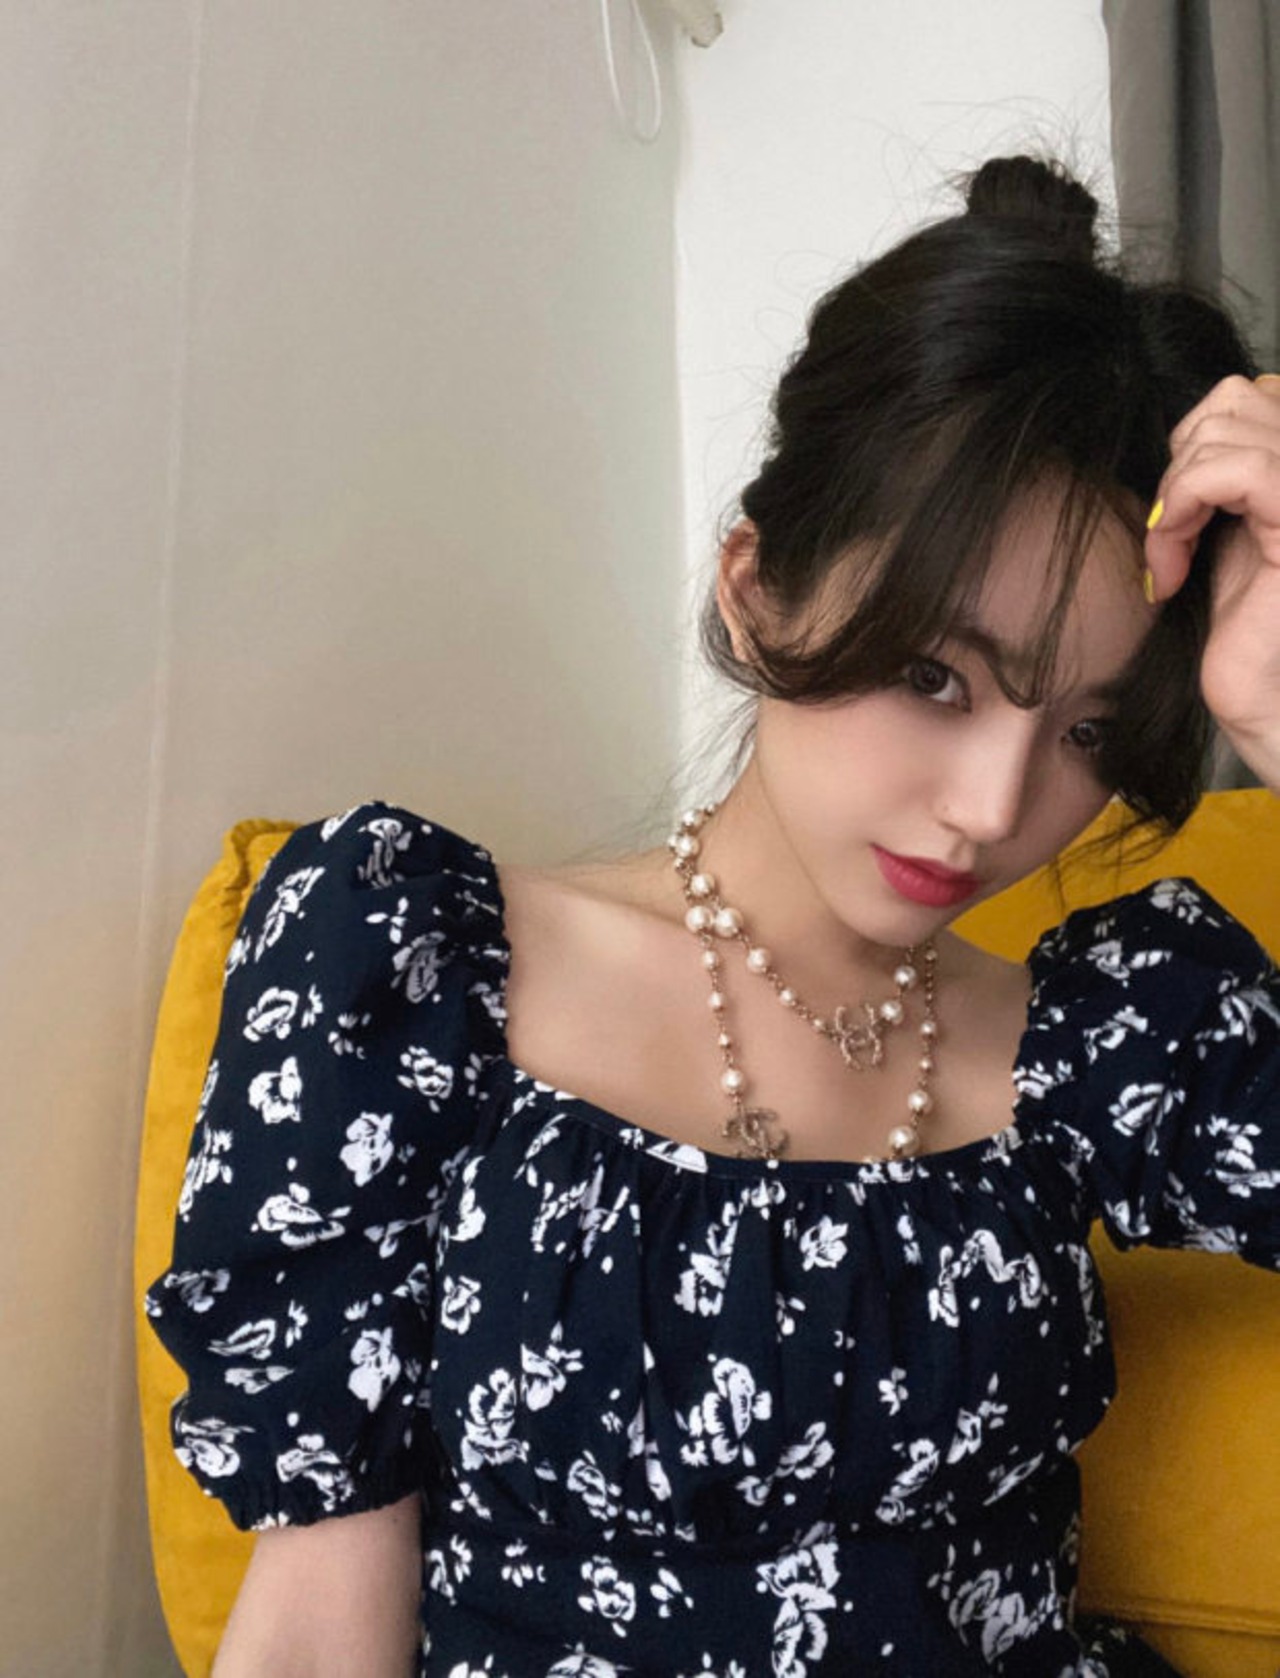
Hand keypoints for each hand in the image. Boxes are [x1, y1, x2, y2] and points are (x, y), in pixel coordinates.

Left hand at [1145, 374, 1279, 786]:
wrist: (1268, 706)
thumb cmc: (1242, 633)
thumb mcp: (1222, 536)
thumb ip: (1219, 480)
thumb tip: (1184, 437)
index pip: (1249, 392)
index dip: (1194, 443)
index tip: (1174, 517)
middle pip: (1235, 397)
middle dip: (1180, 462)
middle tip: (1170, 536)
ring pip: (1227, 424)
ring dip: (1173, 494)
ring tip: (1169, 558)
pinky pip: (1234, 470)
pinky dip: (1180, 510)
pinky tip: (1170, 568)